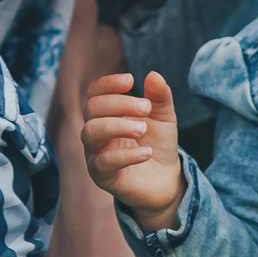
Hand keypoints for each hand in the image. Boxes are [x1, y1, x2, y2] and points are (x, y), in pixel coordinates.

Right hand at [83, 71, 185, 231]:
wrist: (166, 181)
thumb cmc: (158, 145)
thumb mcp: (164, 118)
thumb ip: (160, 97)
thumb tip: (153, 75)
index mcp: (106, 115)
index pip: (95, 93)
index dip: (108, 84)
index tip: (131, 80)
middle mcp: (95, 132)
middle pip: (92, 109)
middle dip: (119, 104)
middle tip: (147, 108)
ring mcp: (95, 154)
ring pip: (90, 132)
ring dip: (118, 125)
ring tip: (143, 128)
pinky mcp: (102, 177)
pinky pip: (103, 162)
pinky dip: (126, 155)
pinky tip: (146, 152)